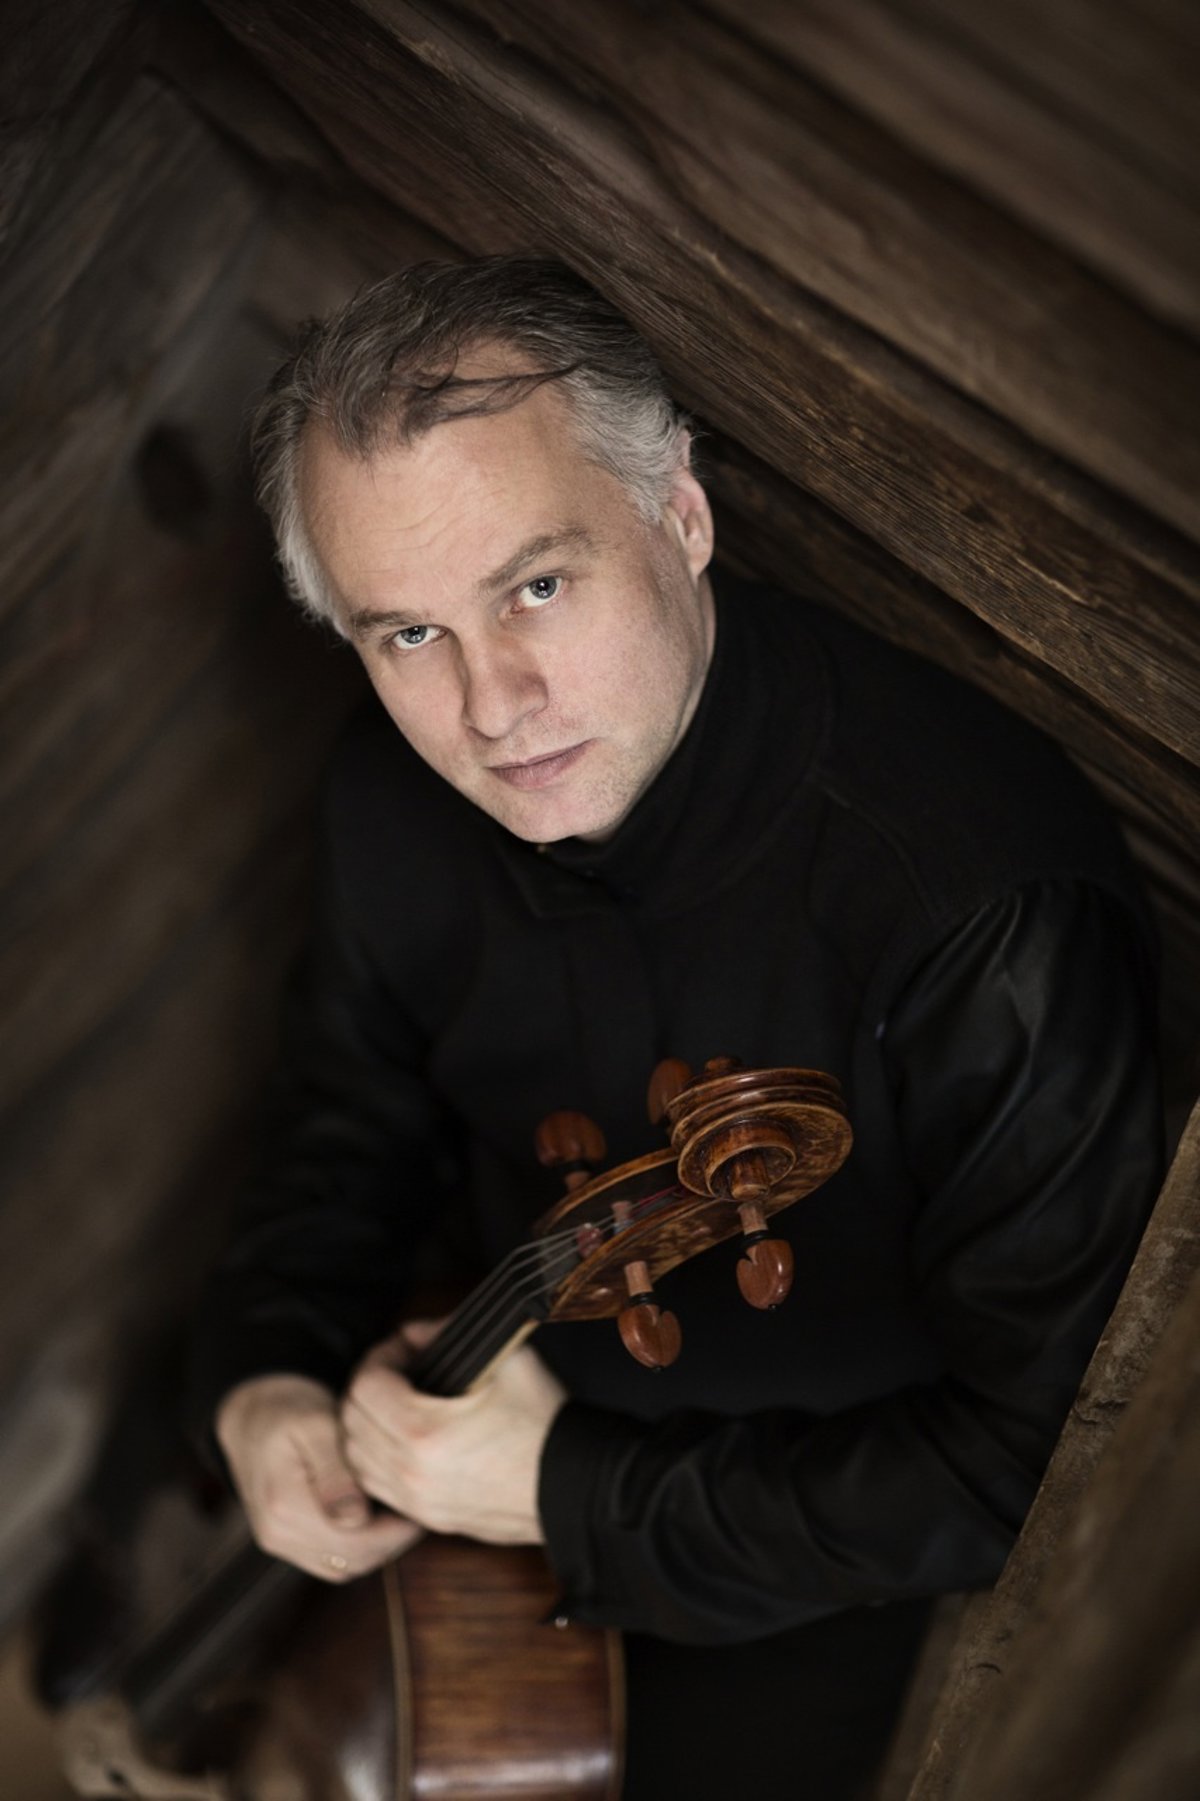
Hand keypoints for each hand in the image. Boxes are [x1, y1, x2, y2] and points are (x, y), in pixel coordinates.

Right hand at [215, 1373, 418, 1581]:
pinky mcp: (286, 1541)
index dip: (395, 1532)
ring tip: (402, 1515)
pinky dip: (358, 1548)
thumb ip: (335, 1473)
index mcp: (284, 1506)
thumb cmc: (288, 1409)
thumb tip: (356, 1519)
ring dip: (377, 1548)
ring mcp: (279, 1541)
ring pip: (342, 1566)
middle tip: (420, 1511)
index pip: (353, 1542)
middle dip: (392, 1542)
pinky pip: (330, 1560)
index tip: (421, 1507)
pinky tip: (377, 1520)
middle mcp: (277, 1534)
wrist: (252, 1413)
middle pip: (350, 1561)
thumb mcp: (316, 1426)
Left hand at [341, 1325, 566, 1543]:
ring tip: (396, 1406)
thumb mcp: (508, 1361)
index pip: (366, 1386)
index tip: (403, 1347)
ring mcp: (418, 1502)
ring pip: (357, 1461)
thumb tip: (422, 1332)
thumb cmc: (546, 1423)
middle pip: (352, 1423)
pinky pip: (380, 1489)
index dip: (380, 1356)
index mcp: (424, 1432)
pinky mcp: (430, 1519)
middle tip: (397, 1371)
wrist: (576, 1486)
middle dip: (368, 1388)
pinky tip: (405, 1442)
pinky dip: (379, 1461)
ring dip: (367, 1427)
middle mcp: (411, 1473)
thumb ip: (454, 1336)